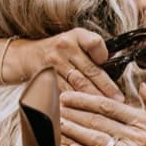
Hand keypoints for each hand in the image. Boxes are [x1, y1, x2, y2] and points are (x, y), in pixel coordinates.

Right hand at [6, 29, 122, 99]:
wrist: (27, 55)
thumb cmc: (59, 50)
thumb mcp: (75, 40)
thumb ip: (93, 49)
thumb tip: (115, 61)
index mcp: (76, 35)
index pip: (94, 43)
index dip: (103, 55)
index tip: (109, 66)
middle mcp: (65, 46)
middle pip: (90, 70)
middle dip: (106, 88)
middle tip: (118, 100)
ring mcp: (54, 62)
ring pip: (78, 84)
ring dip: (94, 97)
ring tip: (106, 107)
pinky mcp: (46, 77)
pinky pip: (64, 92)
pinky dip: (75, 101)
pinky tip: (85, 110)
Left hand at [61, 84, 145, 145]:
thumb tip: (143, 89)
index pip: (108, 106)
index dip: (84, 100)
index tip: (67, 94)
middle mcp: (137, 137)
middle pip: (96, 123)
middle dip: (71, 114)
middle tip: (49, 108)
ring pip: (97, 143)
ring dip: (74, 134)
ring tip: (54, 127)